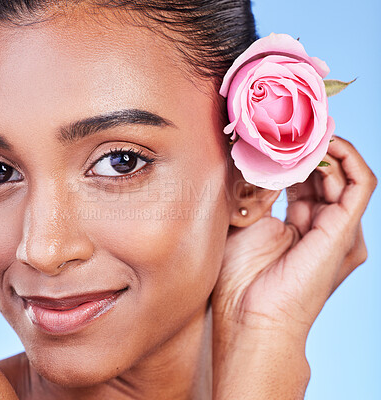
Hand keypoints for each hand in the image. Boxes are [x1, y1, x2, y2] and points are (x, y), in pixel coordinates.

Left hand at [211, 136, 376, 398]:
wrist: (251, 318)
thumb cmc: (241, 279)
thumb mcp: (243, 224)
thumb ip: (255, 193)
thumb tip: (258, 162)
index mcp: (300, 226)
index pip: (305, 180)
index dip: (295, 155)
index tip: (278, 133)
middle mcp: (323, 226)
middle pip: (324, 175)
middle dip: (310, 147)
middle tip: (294, 123)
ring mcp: (337, 230)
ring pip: (343, 175)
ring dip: (325, 150)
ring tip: (305, 130)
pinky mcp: (345, 232)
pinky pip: (359, 184)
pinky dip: (346, 160)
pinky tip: (323, 145)